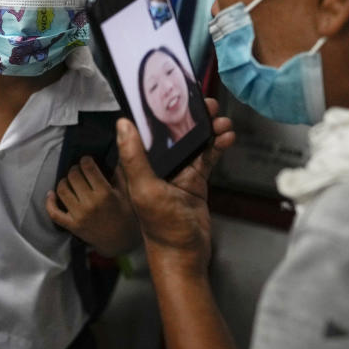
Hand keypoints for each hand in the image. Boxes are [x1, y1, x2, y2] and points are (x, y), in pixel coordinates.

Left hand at [45, 156, 140, 256]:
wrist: (121, 243)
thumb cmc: (127, 216)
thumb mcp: (129, 194)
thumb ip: (121, 174)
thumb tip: (115, 155)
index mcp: (105, 194)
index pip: (88, 168)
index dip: (86, 160)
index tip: (87, 160)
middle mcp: (90, 204)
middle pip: (73, 176)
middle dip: (75, 169)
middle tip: (79, 170)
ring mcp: (79, 216)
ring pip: (62, 190)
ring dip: (64, 181)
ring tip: (70, 181)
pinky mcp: (72, 226)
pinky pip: (54, 213)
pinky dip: (50, 202)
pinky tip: (51, 194)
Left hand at [116, 98, 234, 276]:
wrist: (184, 254)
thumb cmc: (161, 228)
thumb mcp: (144, 189)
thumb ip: (134, 157)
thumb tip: (122, 124)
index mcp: (139, 164)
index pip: (148, 129)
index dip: (160, 110)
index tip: (174, 94)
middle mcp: (157, 165)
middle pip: (174, 132)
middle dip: (191, 116)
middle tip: (206, 103)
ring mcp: (178, 172)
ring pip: (194, 142)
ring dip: (208, 130)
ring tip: (221, 120)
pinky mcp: (195, 181)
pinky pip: (207, 157)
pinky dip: (217, 146)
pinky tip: (227, 137)